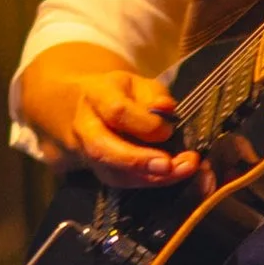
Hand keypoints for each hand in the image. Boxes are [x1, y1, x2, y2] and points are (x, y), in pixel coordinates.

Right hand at [18, 44, 200, 185]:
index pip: (116, 112)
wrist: (81, 106)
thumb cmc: (118, 93)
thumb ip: (153, 94)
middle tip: (169, 166)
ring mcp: (85, 152)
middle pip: (102, 148)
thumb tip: (165, 108)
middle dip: (137, 161)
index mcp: (96, 95)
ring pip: (111, 172)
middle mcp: (84, 126)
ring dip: (149, 177)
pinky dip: (147, 181)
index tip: (169, 129)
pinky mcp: (94, 171)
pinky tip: (171, 175)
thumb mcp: (136, 83)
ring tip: (182, 170)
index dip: (145, 124)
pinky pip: (119, 181)